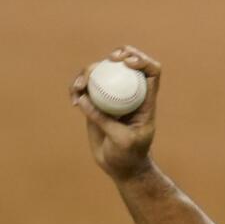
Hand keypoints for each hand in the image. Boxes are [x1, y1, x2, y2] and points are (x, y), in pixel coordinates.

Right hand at [70, 45, 160, 181]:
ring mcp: (112, 96)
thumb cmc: (129, 155)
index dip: (141, 60)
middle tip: (106, 62)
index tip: (126, 62)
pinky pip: (85, 88)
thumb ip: (103, 120)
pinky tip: (74, 101)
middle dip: (115, 56)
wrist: (121, 167)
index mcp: (145, 100)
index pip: (151, 71)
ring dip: (88, 72)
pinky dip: (77, 88)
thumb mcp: (121, 140)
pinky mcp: (96, 103)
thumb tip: (83, 98)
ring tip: (79, 87)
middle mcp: (130, 93)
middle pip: (124, 63)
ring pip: (102, 72)